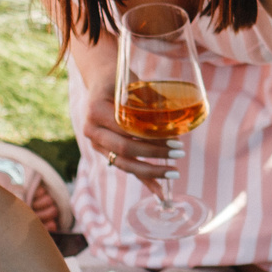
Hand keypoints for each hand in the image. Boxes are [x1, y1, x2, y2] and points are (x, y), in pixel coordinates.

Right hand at [77, 86, 176, 202]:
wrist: (100, 80)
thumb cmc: (120, 78)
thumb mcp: (132, 83)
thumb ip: (147, 101)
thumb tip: (174, 121)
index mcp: (96, 111)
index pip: (126, 130)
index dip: (150, 136)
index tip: (174, 137)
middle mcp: (92, 131)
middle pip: (124, 149)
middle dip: (153, 153)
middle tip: (179, 151)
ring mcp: (97, 144)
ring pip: (124, 163)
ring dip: (151, 170)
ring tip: (174, 172)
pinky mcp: (105, 152)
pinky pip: (126, 167)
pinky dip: (144, 180)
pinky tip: (159, 192)